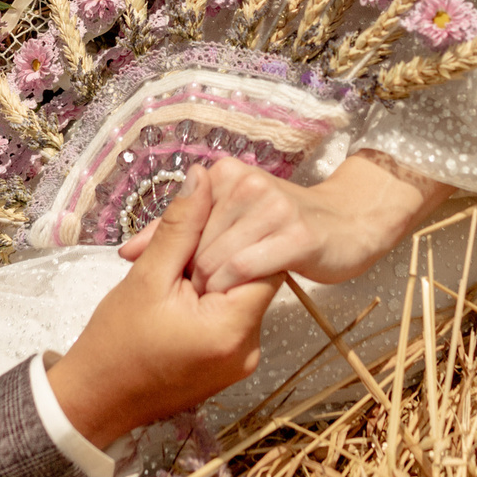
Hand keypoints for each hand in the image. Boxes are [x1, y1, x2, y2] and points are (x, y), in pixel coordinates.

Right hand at [44, 179, 279, 448]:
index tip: (203, 229)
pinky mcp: (227, 368)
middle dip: (221, 257)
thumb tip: (203, 177)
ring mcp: (240, 363)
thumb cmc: (115, 342)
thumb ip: (181, 226)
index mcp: (233, 329)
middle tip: (181, 252)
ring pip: (240, 299)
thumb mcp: (147, 276)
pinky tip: (176, 300)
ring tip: (173, 277)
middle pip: (254, 281)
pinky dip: (209, 304)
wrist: (94, 403)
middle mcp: (248, 349)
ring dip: (212, 279)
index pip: (265, 262)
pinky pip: (229, 321)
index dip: (236, 237)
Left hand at [119, 151, 451, 295]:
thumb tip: (126, 251)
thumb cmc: (283, 230)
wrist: (351, 225)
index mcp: (225, 174)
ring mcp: (272, 206)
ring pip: (216, 259)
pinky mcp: (296, 235)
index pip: (180, 222)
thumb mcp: (227, 224)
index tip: (180, 282)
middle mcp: (246, 182)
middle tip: (201, 298)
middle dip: (194, 276)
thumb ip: (177, 234)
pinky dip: (234, 287)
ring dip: (213, 287)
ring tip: (218, 302)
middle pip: (195, 244)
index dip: (176, 258)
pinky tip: (234, 301)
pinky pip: (247, 268)